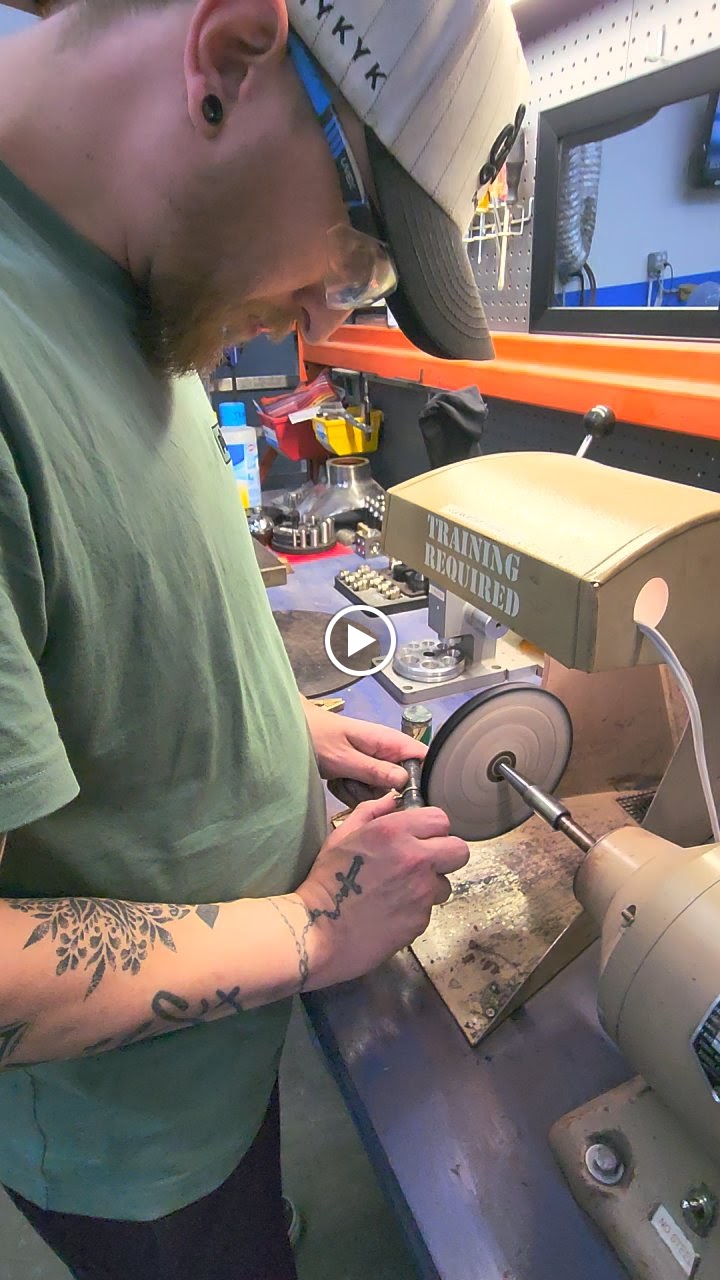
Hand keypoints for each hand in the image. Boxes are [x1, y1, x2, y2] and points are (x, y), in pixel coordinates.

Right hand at [292, 792, 468, 988]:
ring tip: (403, 889)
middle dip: (445, 854)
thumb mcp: (342, 836)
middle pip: (459, 850)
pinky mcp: (421, 920)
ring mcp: (421, 892)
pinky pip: (429, 908)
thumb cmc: (327, 883)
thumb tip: (392, 799)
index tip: (420, 836)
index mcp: (394, 832)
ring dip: (431, 885)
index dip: (431, 828)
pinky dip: (416, 908)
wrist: (320, 931)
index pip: (441, 819)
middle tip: (424, 861)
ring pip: (446, 883)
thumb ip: (372, 812)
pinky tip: (393, 909)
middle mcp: (414, 859)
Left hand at [302, 700, 426, 803]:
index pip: (423, 758)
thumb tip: (405, 782)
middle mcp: (386, 753)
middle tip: (354, 783)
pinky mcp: (361, 775)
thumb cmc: (316, 737)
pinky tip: (335, 782)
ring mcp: (373, 765)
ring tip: (340, 779)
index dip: (422, 779)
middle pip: (401, 784)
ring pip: (381, 793)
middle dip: (378, 791)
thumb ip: (374, 770)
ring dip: (359, 792)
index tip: (405, 797)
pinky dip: (348, 792)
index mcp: (388, 741)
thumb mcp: (343, 757)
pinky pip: (365, 794)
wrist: (292, 730)